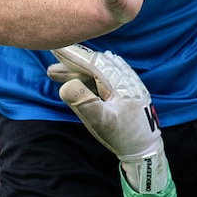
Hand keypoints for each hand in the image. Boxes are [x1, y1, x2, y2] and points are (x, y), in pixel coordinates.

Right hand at [46, 45, 169, 193]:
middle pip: (93, 65)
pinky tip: (79, 80)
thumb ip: (84, 103)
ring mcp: (126, 83)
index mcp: (119, 81)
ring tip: (56, 76)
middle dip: (71, 65)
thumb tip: (66, 85)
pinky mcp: (125, 90)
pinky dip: (88, 77)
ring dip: (78, 71)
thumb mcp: (102, 123)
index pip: (92, 62)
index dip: (72, 55)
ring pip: (97, 71)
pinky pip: (103, 77)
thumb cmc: (124, 136)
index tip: (54, 48)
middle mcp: (124, 77)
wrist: (146, 148)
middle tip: (50, 71)